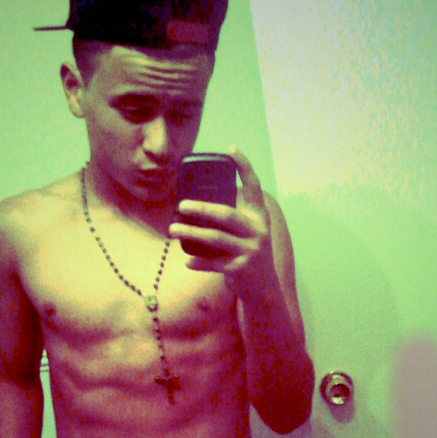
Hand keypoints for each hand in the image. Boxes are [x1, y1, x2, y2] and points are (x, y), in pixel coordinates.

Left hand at [169, 147, 275, 300]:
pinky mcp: (241, 269)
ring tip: (172, 229)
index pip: (254, 186)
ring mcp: (251, 251)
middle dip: (201, 208)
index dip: (244, 166)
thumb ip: (232, 219)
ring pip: (215, 238)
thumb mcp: (248, 233)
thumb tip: (194, 203)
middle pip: (226, 214)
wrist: (263, 289)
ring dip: (190, 233)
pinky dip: (198, 261)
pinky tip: (186, 261)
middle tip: (180, 205)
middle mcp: (258, 231)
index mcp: (259, 217)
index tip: (231, 148)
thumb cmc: (247, 254)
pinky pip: (213, 263)